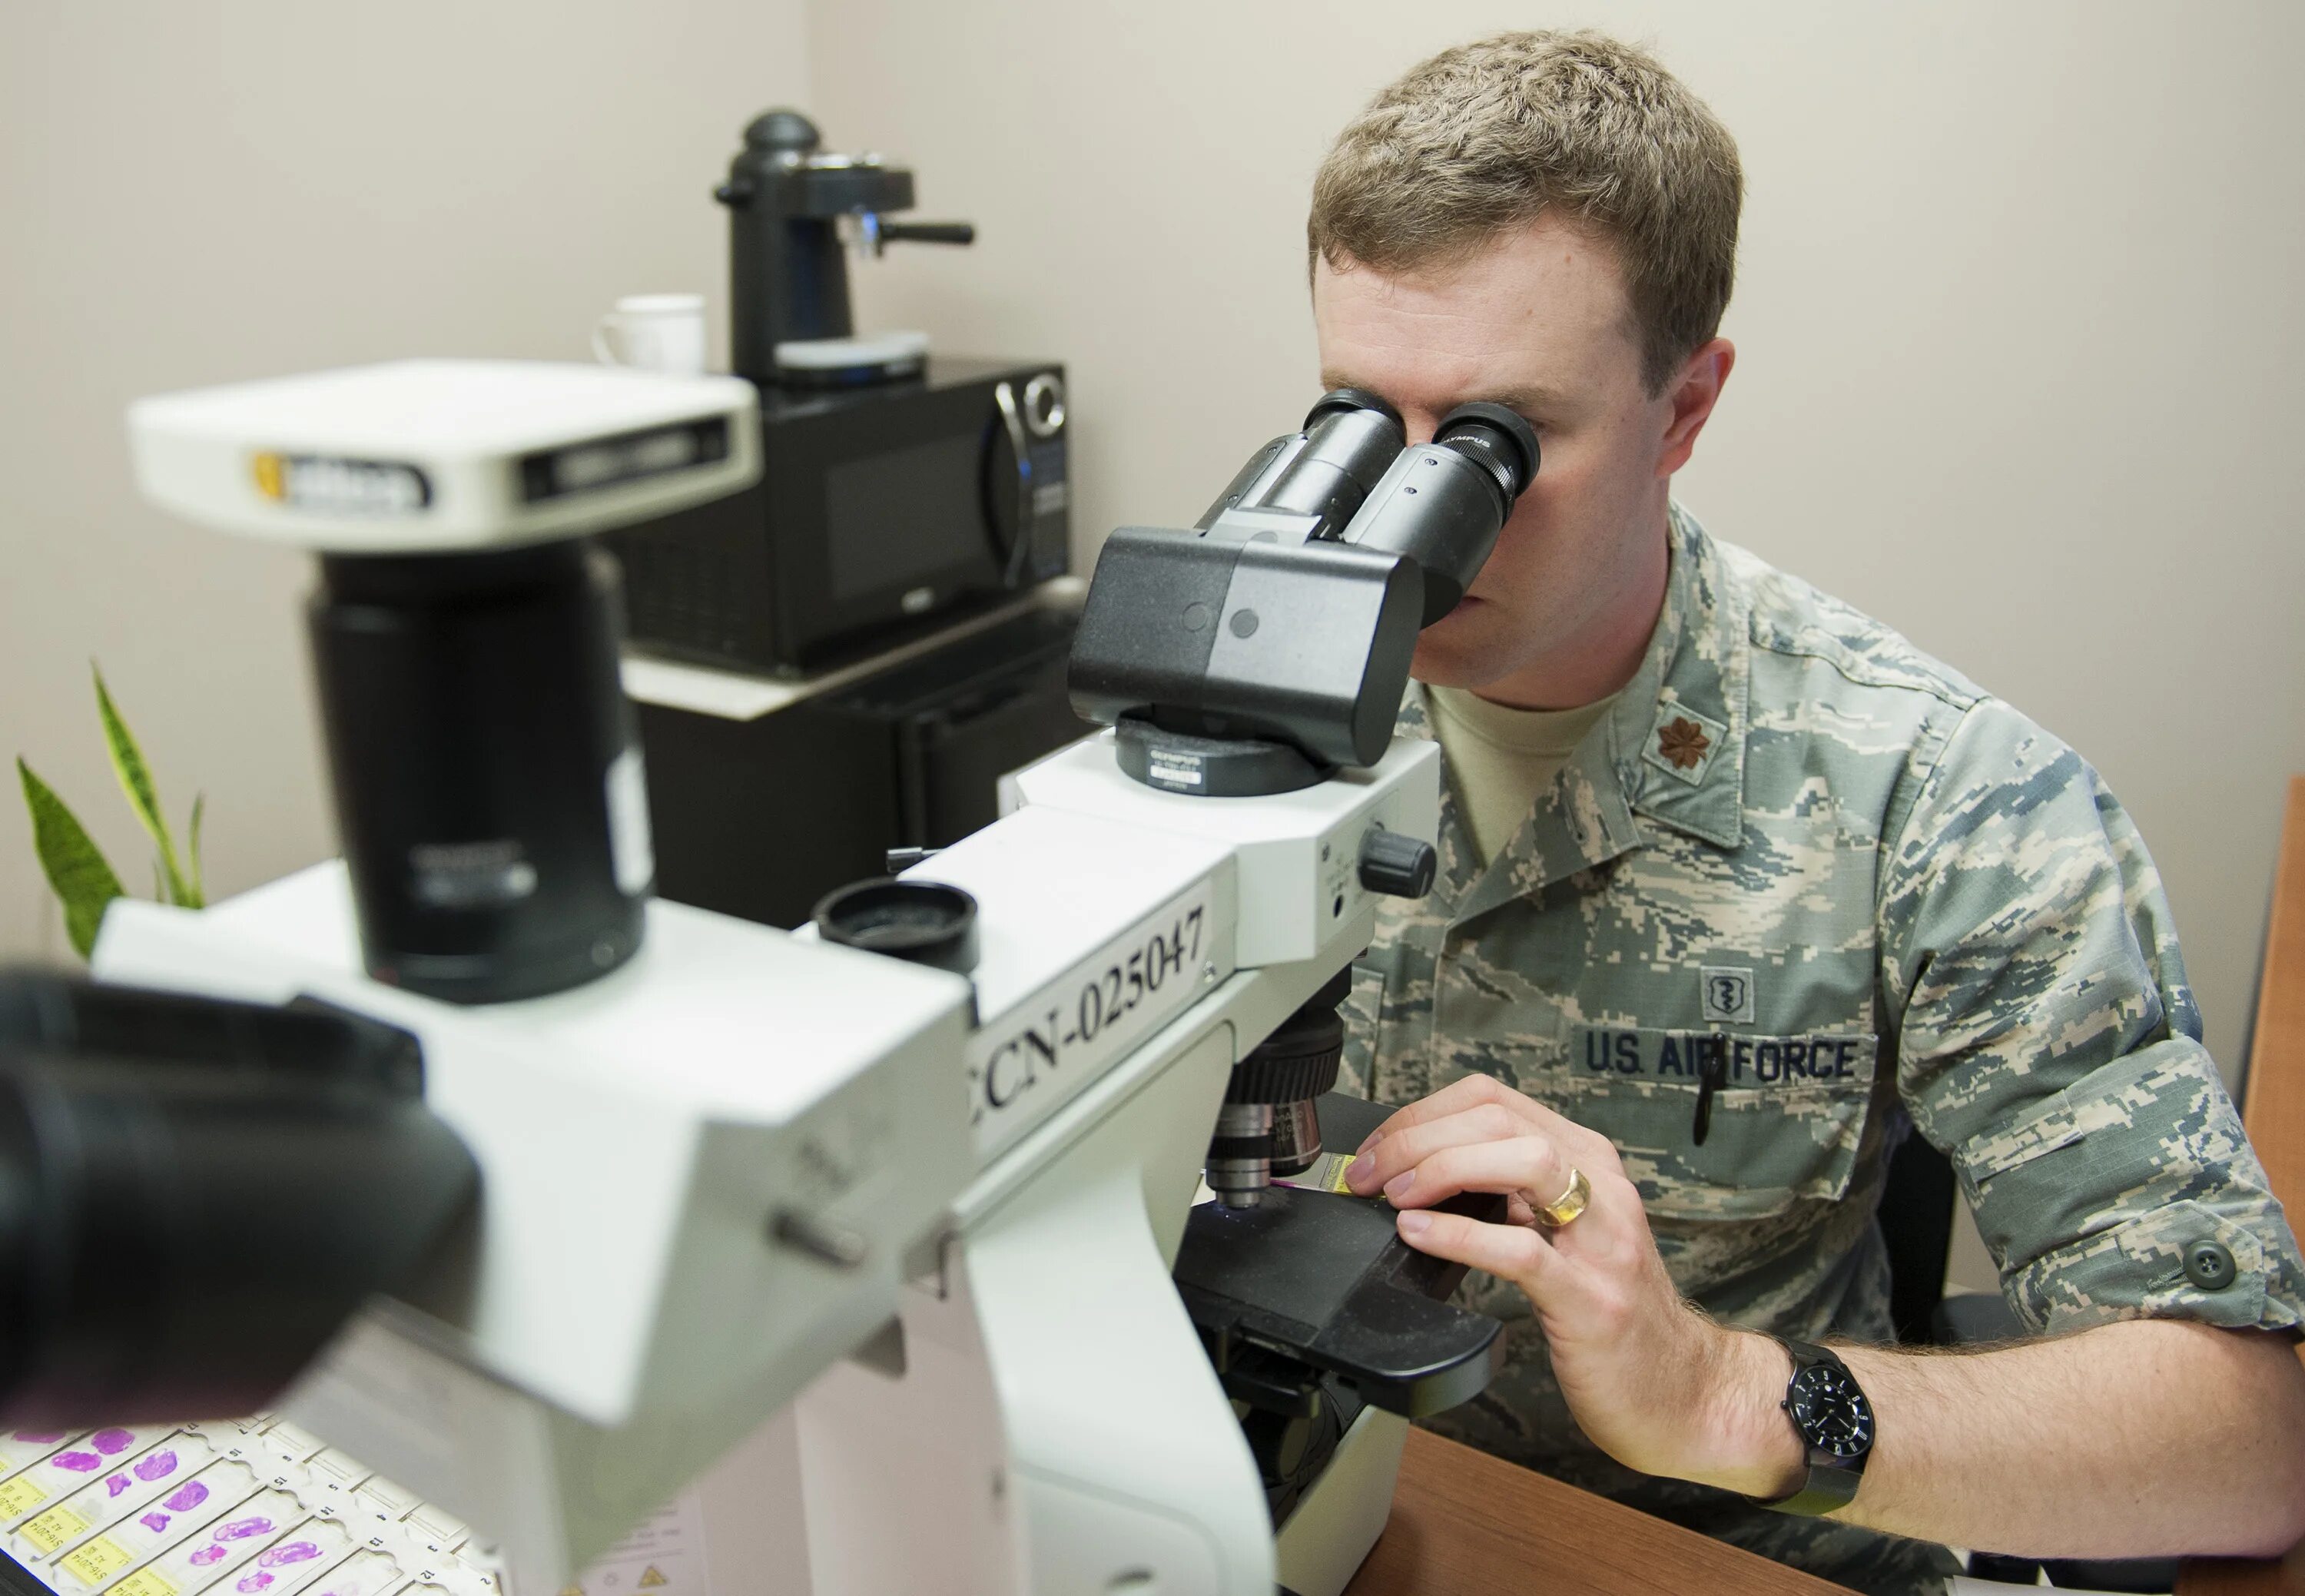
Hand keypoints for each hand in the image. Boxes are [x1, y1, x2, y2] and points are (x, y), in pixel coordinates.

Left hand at [1345, 1074, 1802, 1495]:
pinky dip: (1461, 1235)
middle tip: (1367, 1171)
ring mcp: (1601, 1242)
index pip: (1493, 1100)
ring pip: (1522, 1162)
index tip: (1377, 1146)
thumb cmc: (1613, 1314)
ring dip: (1441, 1167)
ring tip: (1393, 1194)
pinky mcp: (1592, 1300)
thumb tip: (1424, 1172)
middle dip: (1417, 1136)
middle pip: (1498, 1120)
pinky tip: (1419, 1233)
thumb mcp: (1562, 1233)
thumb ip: (1511, 1196)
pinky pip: (1522, 1251)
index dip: (1422, 1113)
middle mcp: (1600, 1188)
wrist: (1684, 1393)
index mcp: (1586, 1162)